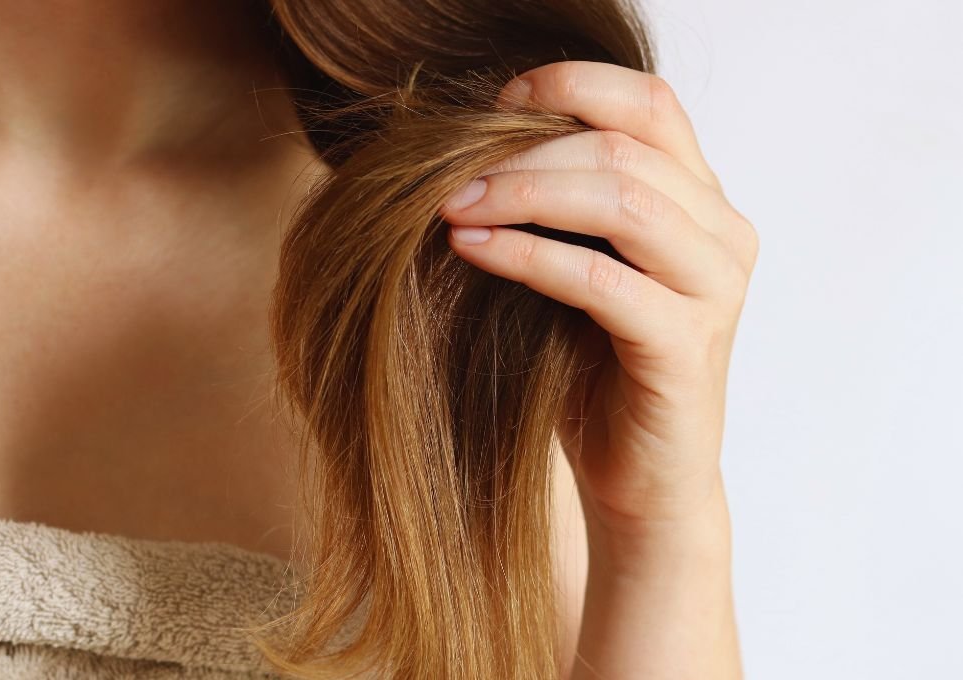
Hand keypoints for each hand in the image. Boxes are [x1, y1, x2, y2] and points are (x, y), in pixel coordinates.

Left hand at [438, 60, 758, 540]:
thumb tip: (472, 144)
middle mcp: (722, 234)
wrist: (638, 481)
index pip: (651, 103)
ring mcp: (714, 290)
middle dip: (525, 151)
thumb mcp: (576, 270)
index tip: (494, 104)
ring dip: (524, 194)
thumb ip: (559, 207)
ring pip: (623, 201)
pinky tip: (474, 251)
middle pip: (625, 147)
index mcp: (701, 202)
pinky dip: (529, 256)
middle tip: (447, 176)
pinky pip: (601, 279)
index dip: (573, 86)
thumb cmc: (592, 371)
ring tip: (452, 208)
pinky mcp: (684, 347)